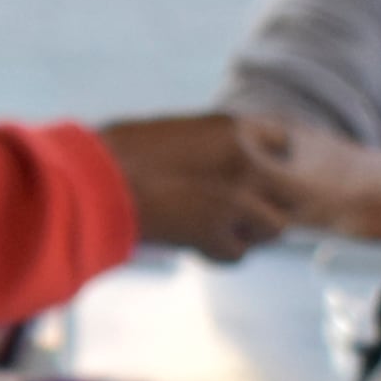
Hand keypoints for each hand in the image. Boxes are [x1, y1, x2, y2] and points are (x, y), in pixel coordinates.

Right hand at [99, 111, 299, 260]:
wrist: (91, 183)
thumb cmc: (116, 156)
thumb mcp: (173, 136)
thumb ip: (208, 149)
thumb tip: (218, 169)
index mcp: (231, 125)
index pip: (283, 142)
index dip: (268, 163)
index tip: (245, 175)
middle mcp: (245, 157)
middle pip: (289, 189)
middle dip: (266, 202)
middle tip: (232, 211)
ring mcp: (237, 196)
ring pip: (274, 226)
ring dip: (247, 232)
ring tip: (209, 227)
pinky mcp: (219, 232)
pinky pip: (238, 254)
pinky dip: (216, 253)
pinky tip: (189, 243)